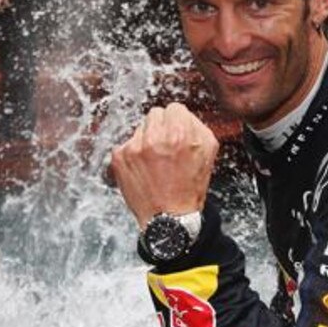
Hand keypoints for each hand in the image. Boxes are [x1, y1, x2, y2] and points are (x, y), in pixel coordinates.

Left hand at [111, 103, 218, 229]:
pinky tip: (143, 169)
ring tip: (155, 162)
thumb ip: (198, 127)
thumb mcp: (208, 153)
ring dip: (147, 140)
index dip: (177, 121)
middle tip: (166, 147)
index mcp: (179, 133)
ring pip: (140, 128)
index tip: (176, 132)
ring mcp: (134, 147)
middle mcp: (155, 137)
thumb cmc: (190, 188)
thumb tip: (184, 116)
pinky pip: (127, 143)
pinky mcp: (119, 157)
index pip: (174, 108)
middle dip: (161, 127)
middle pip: (155, 114)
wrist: (169, 218)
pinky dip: (133, 154)